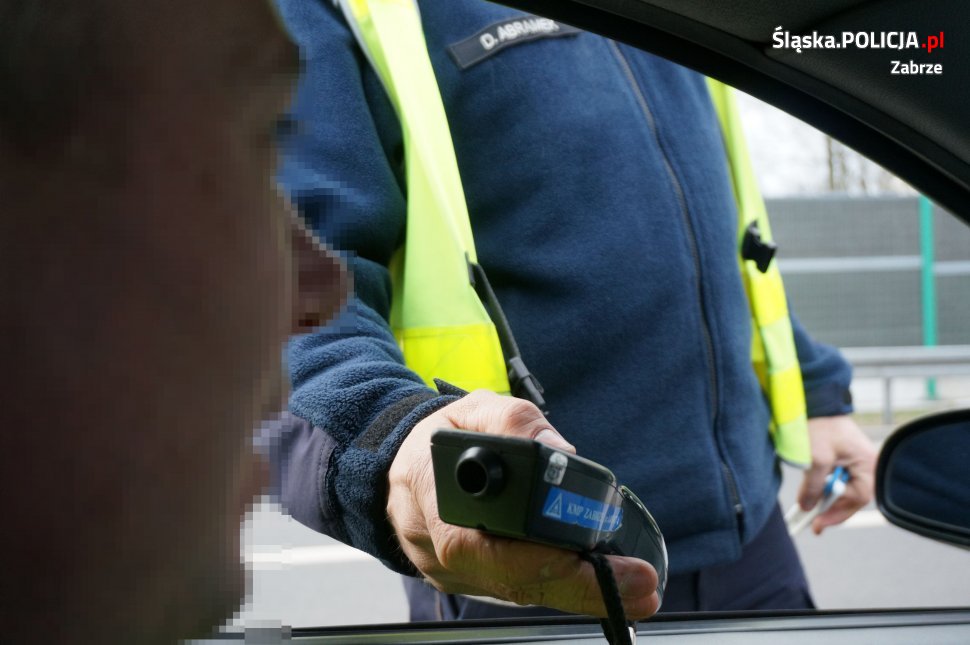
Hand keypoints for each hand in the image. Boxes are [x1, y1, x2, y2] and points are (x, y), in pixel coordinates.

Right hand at [387, 389, 659, 618]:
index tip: (578, 552)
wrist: (403, 467)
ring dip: (579, 594)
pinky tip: (602, 587)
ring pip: (516, 591)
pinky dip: (561, 589)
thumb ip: (513, 421)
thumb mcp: (472, 409)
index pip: (472, 541)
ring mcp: (450, 571)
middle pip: (506, 578)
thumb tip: (558, 450)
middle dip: (576, 585)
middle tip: (636, 583)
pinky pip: (517, 590)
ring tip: (636, 589)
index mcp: (429, 494)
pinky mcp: (469, 582)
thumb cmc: (440, 440)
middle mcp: (435, 545)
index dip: (528, 555)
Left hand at [797, 415, 877, 534]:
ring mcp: (857, 462)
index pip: (859, 497)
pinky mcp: (845, 460)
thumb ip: (814, 485)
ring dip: (827, 499)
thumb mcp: (815, 457)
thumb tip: (807, 507)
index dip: (838, 512)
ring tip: (809, 508)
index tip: (818, 522)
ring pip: (845, 491)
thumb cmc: (819, 424)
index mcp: (868, 463)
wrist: (814, 401)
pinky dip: (825, 489)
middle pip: (854, 497)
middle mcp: (867, 464)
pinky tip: (813, 494)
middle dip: (832, 509)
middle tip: (813, 523)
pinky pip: (839, 481)